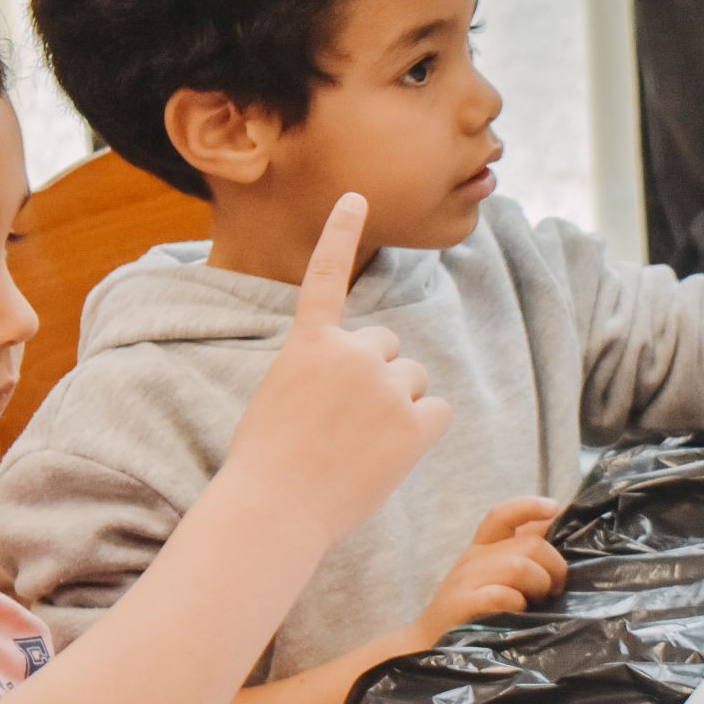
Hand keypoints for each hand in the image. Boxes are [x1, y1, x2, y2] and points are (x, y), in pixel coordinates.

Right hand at [226, 194, 451, 543]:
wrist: (274, 508)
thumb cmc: (266, 462)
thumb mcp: (279, 395)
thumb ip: (318, 370)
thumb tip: (357, 375)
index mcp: (310, 342)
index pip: (327, 276)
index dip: (341, 233)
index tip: (356, 196)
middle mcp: (352, 352)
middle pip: (387, 346)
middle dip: (376, 375)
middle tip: (345, 422)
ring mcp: (386, 386)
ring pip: (413, 379)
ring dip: (399, 405)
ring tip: (362, 444)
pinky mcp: (414, 423)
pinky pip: (437, 412)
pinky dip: (422, 431)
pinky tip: (391, 454)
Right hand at [407, 496, 566, 645]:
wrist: (425, 644)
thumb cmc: (469, 611)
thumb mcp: (492, 576)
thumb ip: (518, 553)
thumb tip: (550, 526)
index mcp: (481, 547)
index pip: (503, 515)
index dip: (529, 506)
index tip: (553, 507)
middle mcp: (473, 558)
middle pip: (528, 544)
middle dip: (553, 565)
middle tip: (555, 588)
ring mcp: (466, 581)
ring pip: (519, 567)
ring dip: (539, 585)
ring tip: (538, 602)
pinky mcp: (462, 605)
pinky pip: (501, 595)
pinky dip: (517, 603)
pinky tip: (517, 614)